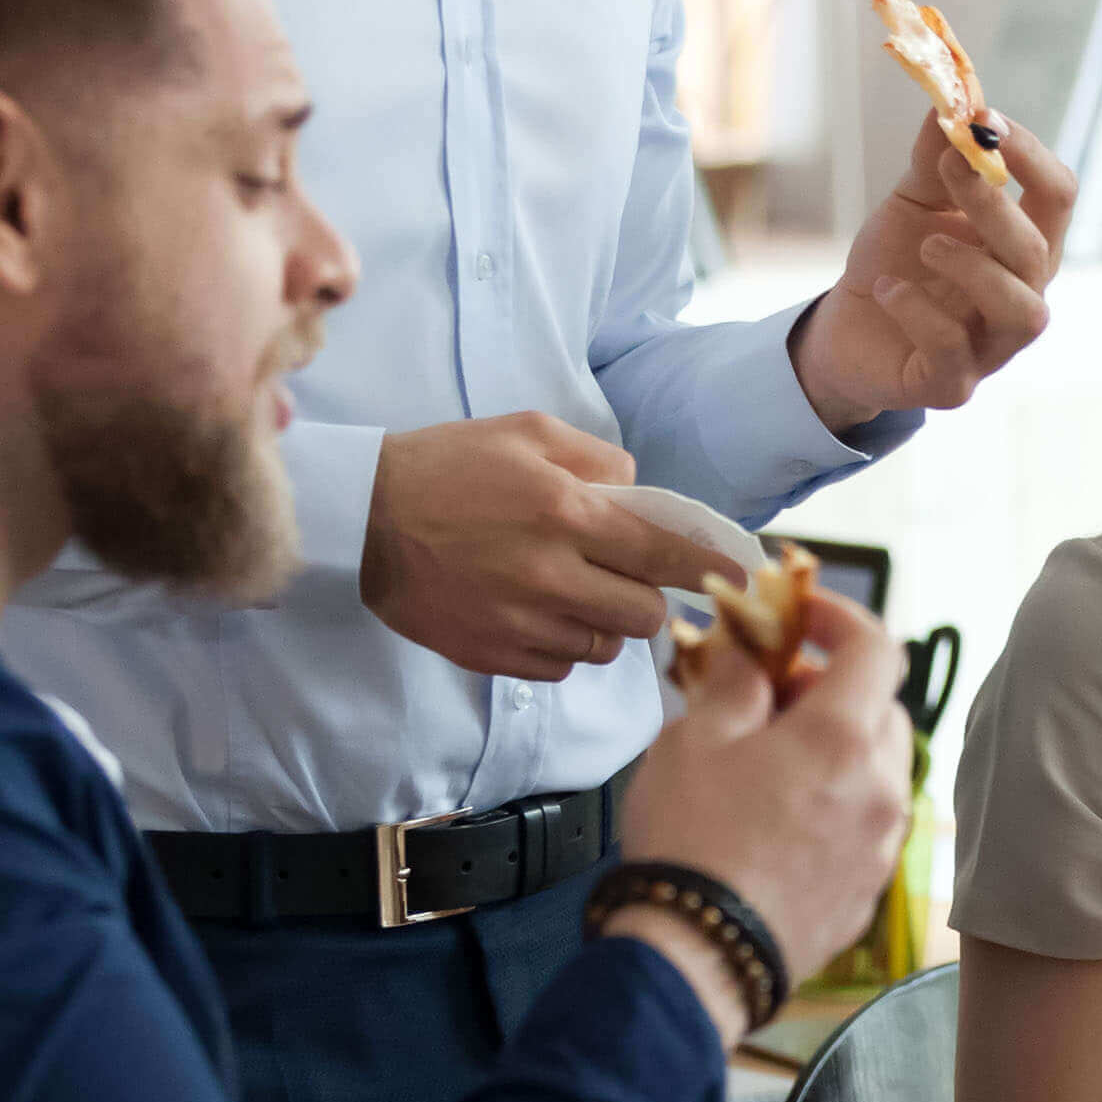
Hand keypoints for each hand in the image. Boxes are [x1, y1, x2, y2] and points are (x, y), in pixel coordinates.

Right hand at [363, 414, 740, 680]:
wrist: (359, 517)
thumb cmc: (446, 465)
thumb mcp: (526, 432)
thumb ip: (598, 458)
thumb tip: (641, 493)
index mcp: (564, 514)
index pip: (665, 553)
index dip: (712, 566)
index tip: (742, 573)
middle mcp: (548, 576)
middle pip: (643, 615)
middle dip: (648, 597)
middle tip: (627, 575)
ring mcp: (518, 623)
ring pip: (604, 648)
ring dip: (606, 625)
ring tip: (577, 592)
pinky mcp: (490, 655)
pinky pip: (559, 669)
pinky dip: (564, 647)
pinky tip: (542, 614)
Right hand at [612, 588, 911, 1003]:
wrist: (693, 959)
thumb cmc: (689, 845)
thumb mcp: (694, 738)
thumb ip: (734, 681)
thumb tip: (748, 652)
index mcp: (843, 738)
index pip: (875, 647)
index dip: (838, 617)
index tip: (799, 615)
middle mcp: (881, 789)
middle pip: (880, 709)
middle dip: (830, 688)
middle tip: (769, 694)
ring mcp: (881, 845)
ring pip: (876, 769)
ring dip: (835, 748)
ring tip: (767, 760)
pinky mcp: (867, 892)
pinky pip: (865, 824)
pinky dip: (835, 803)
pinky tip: (778, 818)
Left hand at [791, 104, 1075, 428]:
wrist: (846, 330)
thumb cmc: (896, 261)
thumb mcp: (913, 201)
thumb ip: (937, 158)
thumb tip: (951, 98)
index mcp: (1022, 244)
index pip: (1058, 195)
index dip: (1029, 154)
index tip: (983, 119)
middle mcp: (1022, 294)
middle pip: (1039, 251)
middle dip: (994, 206)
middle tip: (949, 168)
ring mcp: (992, 345)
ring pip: (1023, 310)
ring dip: (975, 267)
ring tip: (926, 244)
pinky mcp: (953, 384)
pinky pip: (955, 351)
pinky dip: (921, 312)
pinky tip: (888, 288)